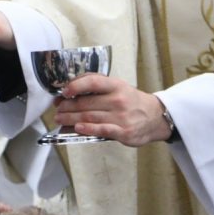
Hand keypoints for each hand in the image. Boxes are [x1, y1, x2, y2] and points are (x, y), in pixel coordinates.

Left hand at [54, 75, 169, 146]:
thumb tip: (73, 86)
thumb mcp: (118, 86)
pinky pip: (101, 130)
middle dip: (67, 106)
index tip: (64, 91)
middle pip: (86, 103)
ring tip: (60, 119)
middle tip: (58, 109)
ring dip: (71, 119)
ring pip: (90, 117)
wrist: (155, 117)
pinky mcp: (123, 132)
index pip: (92, 82)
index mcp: (116, 86)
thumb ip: (97, 84)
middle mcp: (118, 100)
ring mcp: (121, 117)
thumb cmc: (131, 101)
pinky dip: (87, 129)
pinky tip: (77, 128)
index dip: (75, 86)